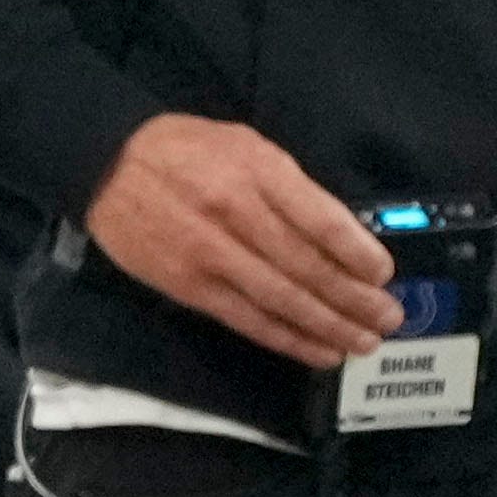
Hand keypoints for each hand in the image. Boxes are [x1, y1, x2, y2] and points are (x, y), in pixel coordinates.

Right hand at [82, 114, 399, 366]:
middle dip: (355, 299)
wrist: (107, 163)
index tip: (384, 274)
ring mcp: (210, 254)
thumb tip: (339, 234)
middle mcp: (236, 213)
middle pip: (308, 266)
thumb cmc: (185, 149)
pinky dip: (289, 339)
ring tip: (364, 343)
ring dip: (330, 327)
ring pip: (283, 300)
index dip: (358, 252)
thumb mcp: (244, 145)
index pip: (320, 219)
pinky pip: (248, 320)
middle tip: (389, 318)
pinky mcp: (189, 286)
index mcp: (256, 170)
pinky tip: (320, 351)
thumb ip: (288, 185)